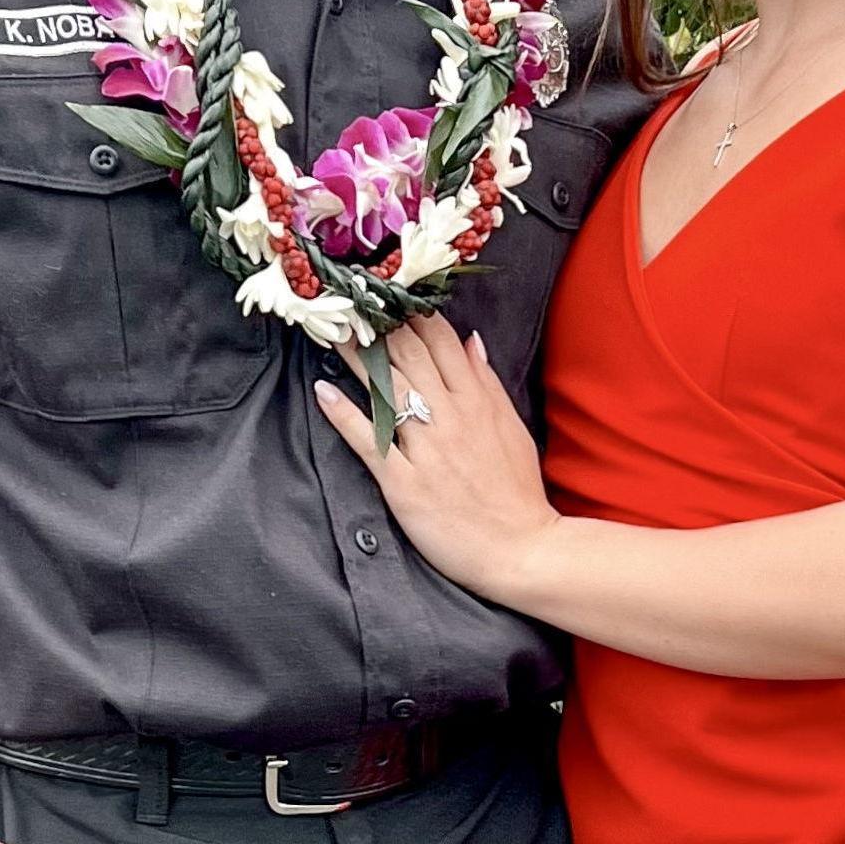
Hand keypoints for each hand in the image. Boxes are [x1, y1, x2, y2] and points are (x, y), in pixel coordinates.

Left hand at [316, 314, 560, 603]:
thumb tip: (471, 338)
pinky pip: (370, 442)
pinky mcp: (405, 483)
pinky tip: (323, 392)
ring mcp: (427, 449)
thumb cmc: (516, 491)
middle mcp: (451, 417)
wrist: (521, 550)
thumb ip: (487, 382)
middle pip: (408, 357)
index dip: (412, 314)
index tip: (387, 294)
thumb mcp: (511, 427)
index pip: (441, 342)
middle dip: (378, 326)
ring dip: (355, 358)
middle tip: (348, 302)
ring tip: (330, 331)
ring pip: (386, 391)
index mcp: (477, 401)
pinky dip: (345, 415)